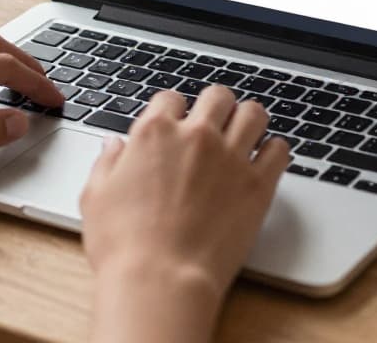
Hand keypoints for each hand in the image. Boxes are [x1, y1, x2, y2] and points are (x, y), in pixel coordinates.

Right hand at [81, 86, 290, 342]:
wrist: (161, 280)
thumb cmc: (125, 246)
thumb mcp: (96, 198)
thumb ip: (107, 163)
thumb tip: (113, 146)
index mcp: (154, 133)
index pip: (170, 98)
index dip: (173, 110)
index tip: (175, 123)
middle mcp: (196, 136)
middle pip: (217, 96)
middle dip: (215, 106)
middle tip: (214, 123)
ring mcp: (230, 157)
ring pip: (254, 113)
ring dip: (248, 120)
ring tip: (244, 134)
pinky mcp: (258, 184)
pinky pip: (280, 150)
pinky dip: (274, 151)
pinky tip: (265, 161)